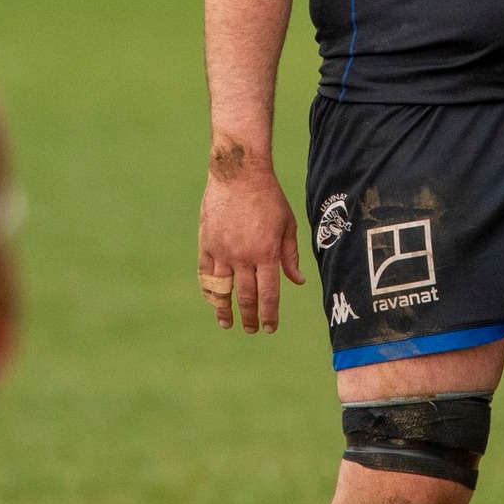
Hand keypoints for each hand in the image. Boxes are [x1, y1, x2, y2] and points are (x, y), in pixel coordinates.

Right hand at [197, 151, 304, 333]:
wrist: (239, 174)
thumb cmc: (269, 197)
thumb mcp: (287, 224)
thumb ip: (290, 256)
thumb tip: (297, 282)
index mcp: (267, 253)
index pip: (269, 294)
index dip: (270, 314)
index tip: (270, 327)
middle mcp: (243, 257)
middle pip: (246, 297)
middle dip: (250, 318)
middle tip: (252, 329)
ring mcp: (222, 251)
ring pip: (222, 291)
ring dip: (224, 310)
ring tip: (227, 323)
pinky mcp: (207, 244)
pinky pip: (205, 274)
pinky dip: (209, 290)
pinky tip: (213, 300)